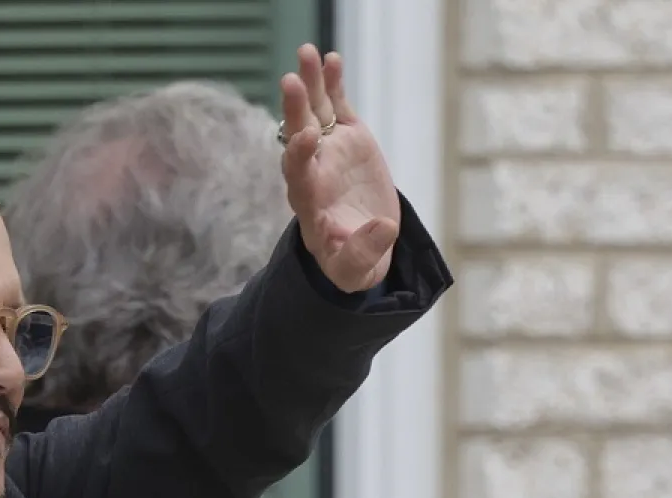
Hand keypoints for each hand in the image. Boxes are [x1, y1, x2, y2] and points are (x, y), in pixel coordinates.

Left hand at [279, 45, 399, 292]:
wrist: (362, 246)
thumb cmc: (352, 264)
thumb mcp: (355, 269)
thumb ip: (362, 252)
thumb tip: (381, 230)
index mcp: (309, 204)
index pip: (298, 178)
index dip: (298, 157)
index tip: (305, 137)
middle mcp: (312, 172)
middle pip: (297, 138)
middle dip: (294, 111)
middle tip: (290, 81)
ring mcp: (328, 151)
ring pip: (314, 114)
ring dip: (310, 84)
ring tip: (307, 53)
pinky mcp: (346, 139)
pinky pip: (335, 108)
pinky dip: (332, 85)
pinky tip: (331, 59)